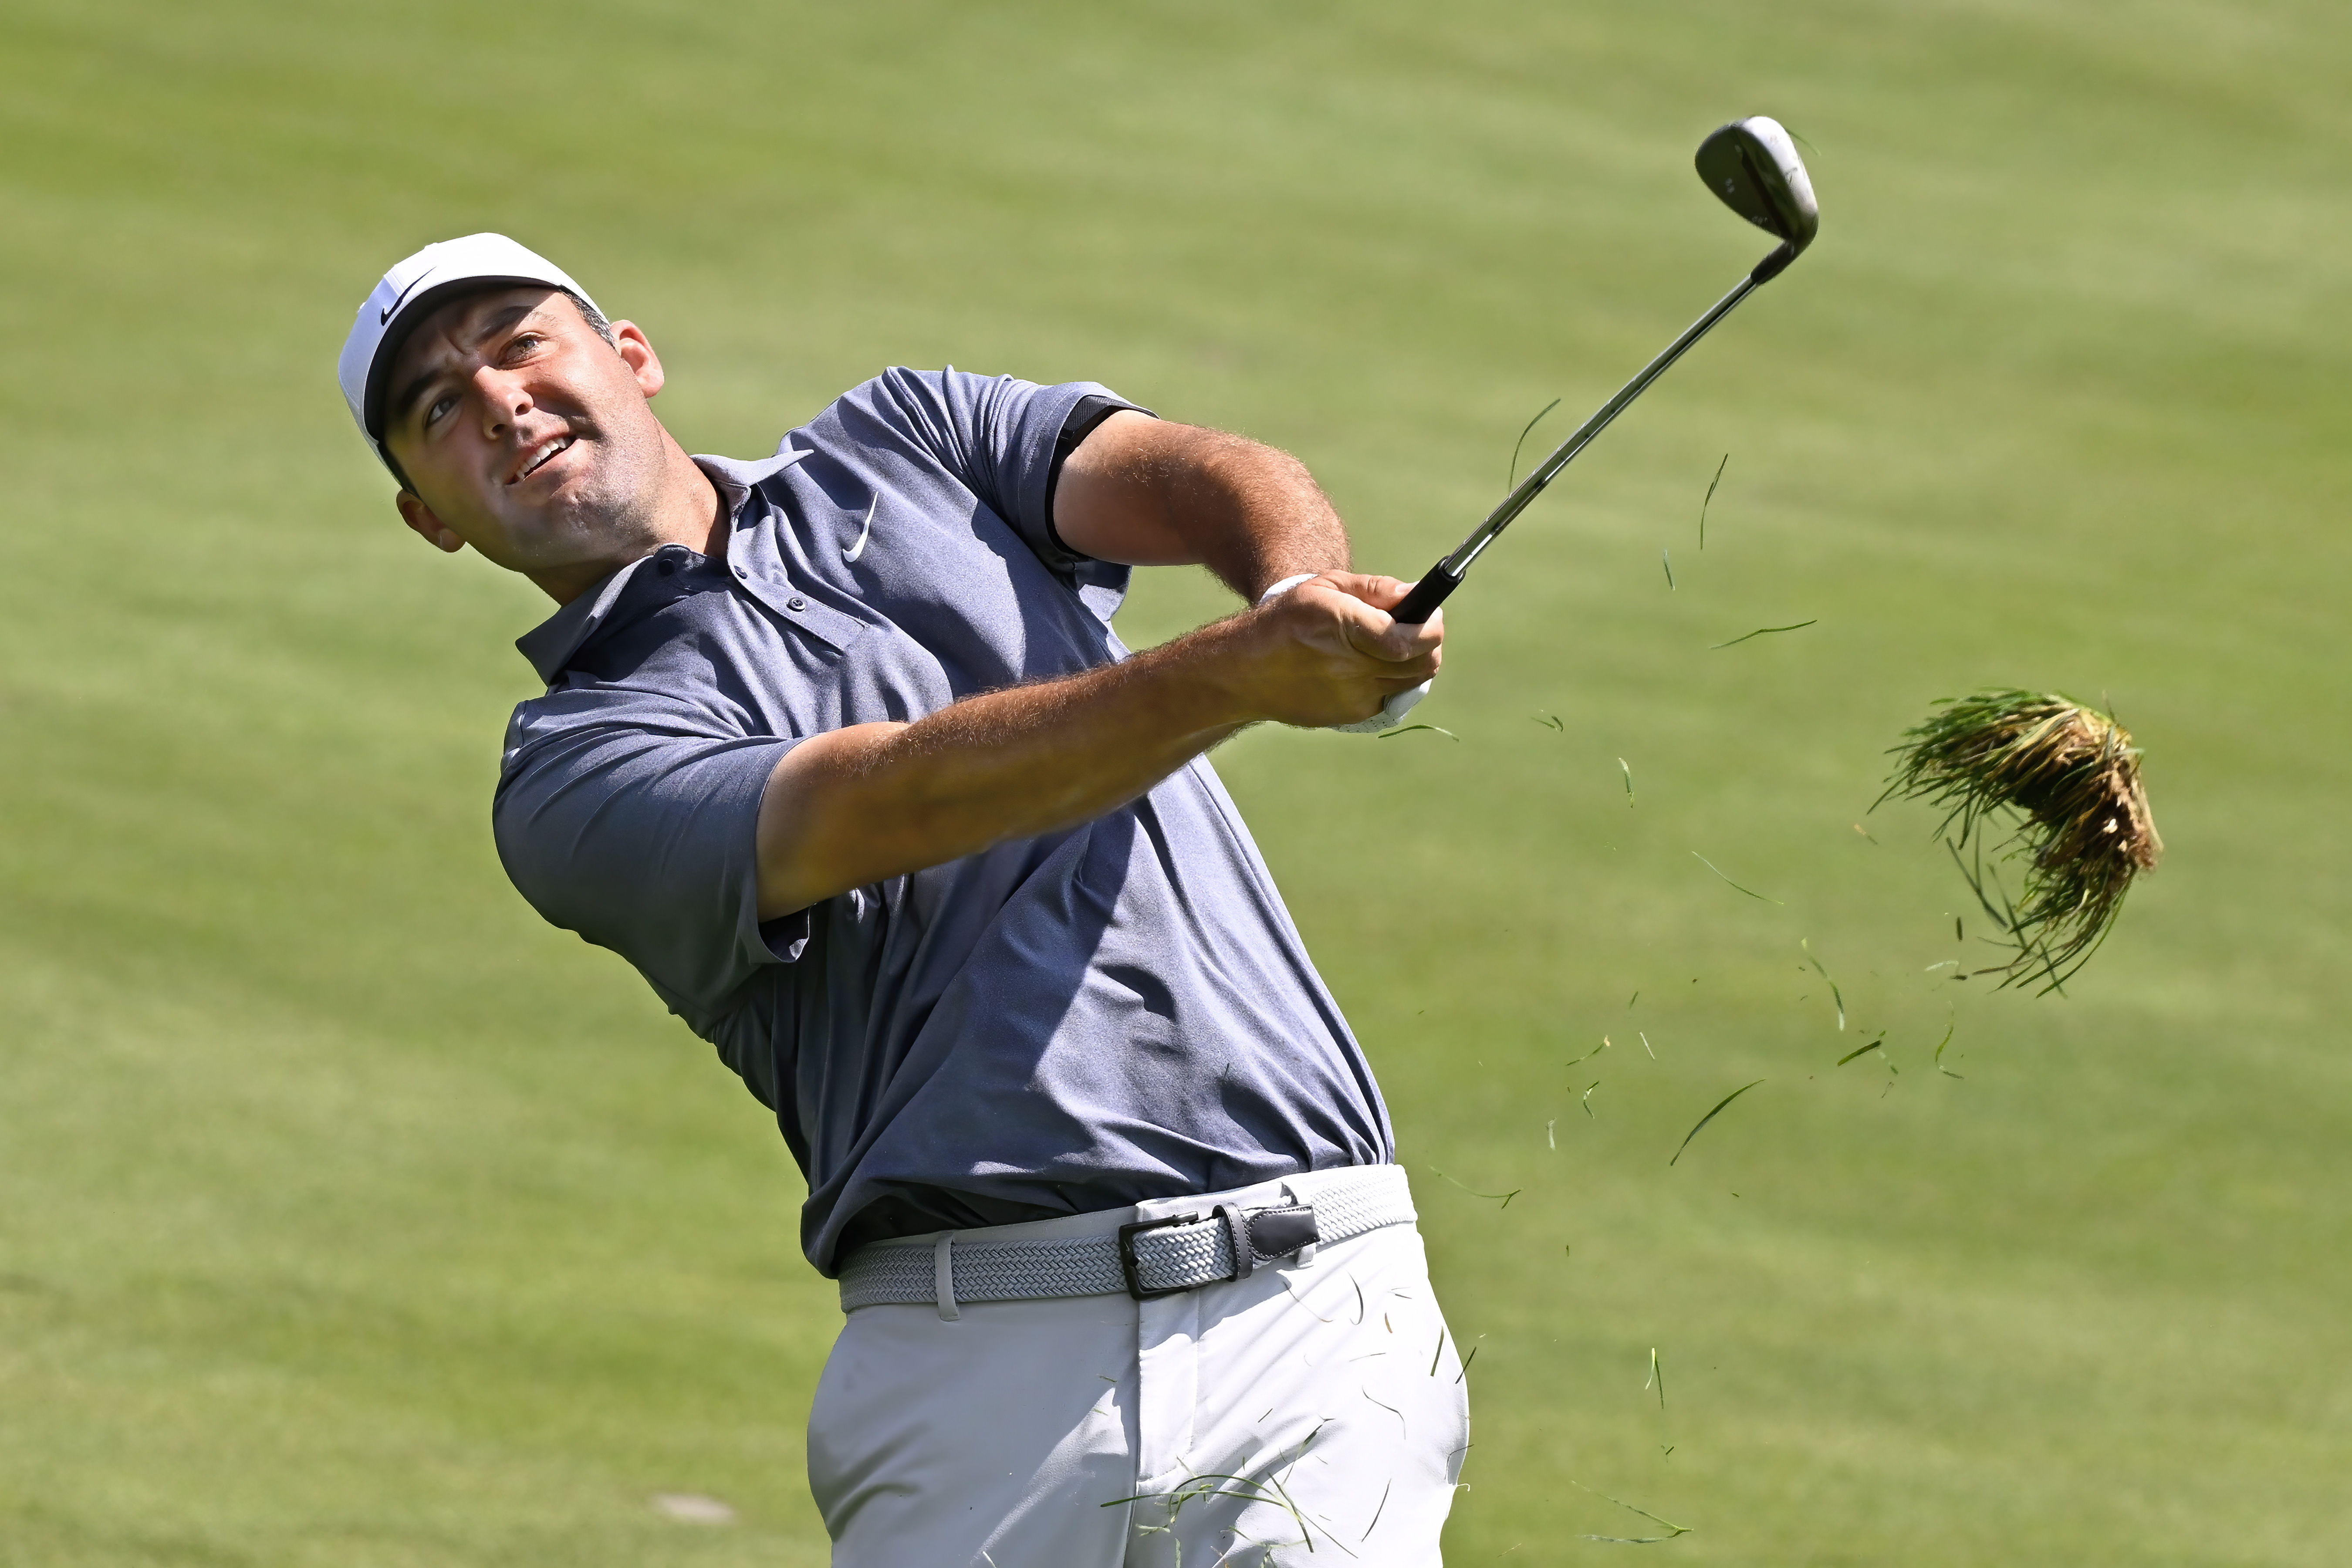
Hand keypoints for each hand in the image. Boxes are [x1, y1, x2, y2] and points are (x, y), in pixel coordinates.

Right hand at [1214, 572, 1443, 728]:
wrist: (1247, 669)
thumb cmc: (1287, 619)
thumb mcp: (1326, 588)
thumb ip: (1374, 590)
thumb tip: (1415, 594)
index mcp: (1344, 628)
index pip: (1409, 640)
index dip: (1432, 628)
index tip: (1431, 615)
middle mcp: (1350, 667)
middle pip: (1421, 665)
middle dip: (1431, 645)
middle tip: (1421, 628)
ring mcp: (1352, 696)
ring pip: (1410, 684)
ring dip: (1414, 663)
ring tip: (1395, 644)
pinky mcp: (1350, 715)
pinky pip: (1389, 697)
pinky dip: (1391, 680)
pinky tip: (1370, 665)